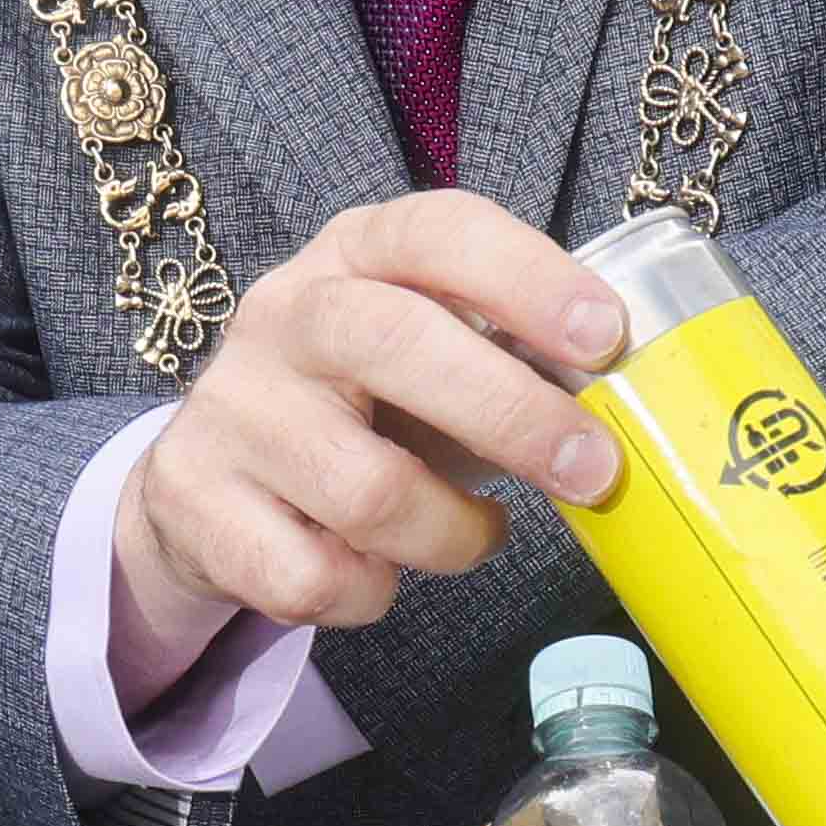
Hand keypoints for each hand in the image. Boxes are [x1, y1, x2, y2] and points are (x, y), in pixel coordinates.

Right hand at [108, 191, 626, 691]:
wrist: (207, 480)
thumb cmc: (361, 409)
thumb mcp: (428, 355)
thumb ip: (510, 360)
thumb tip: (632, 408)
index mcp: (355, 254)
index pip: (438, 232)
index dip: (526, 278)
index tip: (605, 337)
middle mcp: (283, 314)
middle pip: (395, 344)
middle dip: (512, 414)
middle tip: (593, 471)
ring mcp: (232, 408)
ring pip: (366, 489)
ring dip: (450, 535)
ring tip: (474, 535)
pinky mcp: (194, 501)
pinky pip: (314, 576)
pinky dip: (372, 593)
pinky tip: (379, 572)